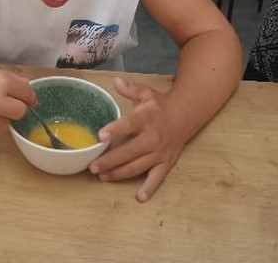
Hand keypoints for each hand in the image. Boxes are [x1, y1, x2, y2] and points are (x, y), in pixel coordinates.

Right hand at [0, 57, 36, 133]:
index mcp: (0, 84)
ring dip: (2, 115)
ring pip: (5, 123)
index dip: (28, 94)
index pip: (27, 95)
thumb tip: (27, 89)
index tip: (26, 95)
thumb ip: (9, 80)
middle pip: (20, 112)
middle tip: (7, 99)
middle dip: (17, 106)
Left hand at [89, 76, 187, 202]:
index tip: (100, 136)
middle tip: (93, 166)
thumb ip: (130, 89)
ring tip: (102, 177)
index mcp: (146, 118)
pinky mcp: (166, 163)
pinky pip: (157, 178)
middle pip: (129, 152)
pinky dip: (149, 188)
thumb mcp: (145, 93)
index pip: (129, 125)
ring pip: (138, 166)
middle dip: (110, 160)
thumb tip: (116, 81)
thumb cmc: (159, 105)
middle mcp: (153, 137)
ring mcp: (160, 153)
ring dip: (120, 173)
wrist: (184, 115)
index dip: (115, 130)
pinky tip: (139, 197)